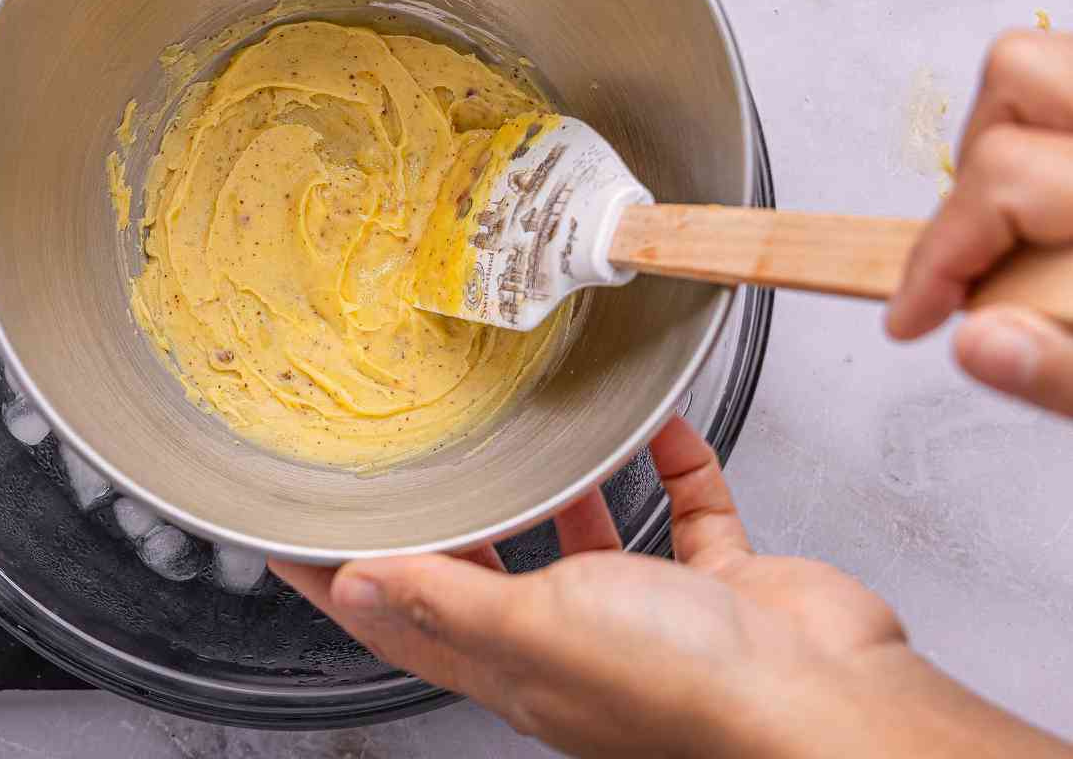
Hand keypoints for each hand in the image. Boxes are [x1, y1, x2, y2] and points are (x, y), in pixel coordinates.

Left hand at [271, 418, 914, 758]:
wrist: (831, 709)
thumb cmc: (692, 690)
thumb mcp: (544, 631)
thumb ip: (454, 600)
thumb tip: (358, 584)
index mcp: (522, 669)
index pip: (407, 625)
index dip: (345, 583)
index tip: (295, 538)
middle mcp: (581, 644)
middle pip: (495, 574)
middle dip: (455, 517)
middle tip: (419, 446)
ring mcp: (654, 617)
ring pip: (591, 538)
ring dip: (564, 482)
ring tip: (535, 418)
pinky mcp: (724, 587)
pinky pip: (690, 510)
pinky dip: (673, 461)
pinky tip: (655, 420)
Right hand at [888, 29, 1072, 416]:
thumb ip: (1064, 369)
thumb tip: (977, 344)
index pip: (1002, 179)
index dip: (939, 254)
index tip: (910, 311)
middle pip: (1018, 75)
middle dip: (978, 167)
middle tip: (974, 252)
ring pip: (1047, 60)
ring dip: (1014, 134)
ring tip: (1020, 219)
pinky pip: (1069, 82)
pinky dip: (1052, 133)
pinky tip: (1058, 199)